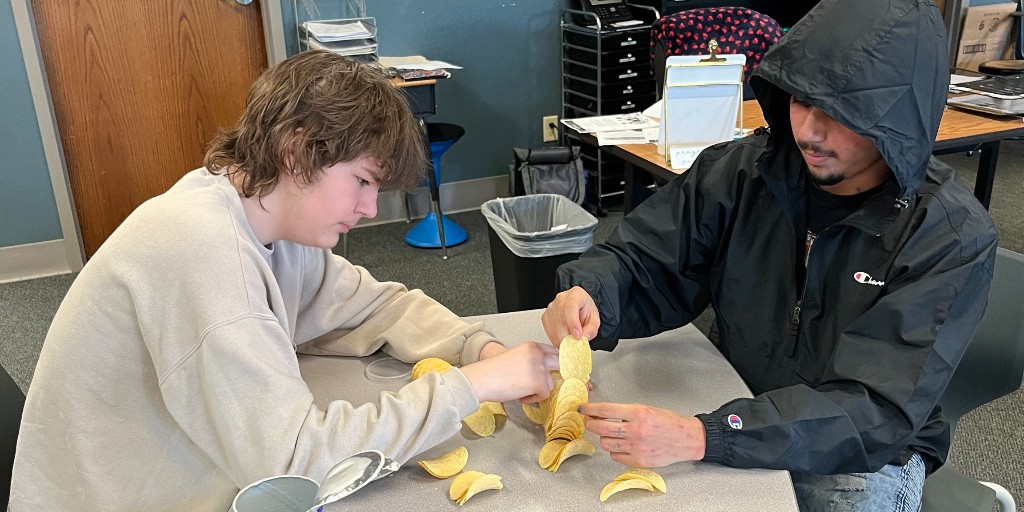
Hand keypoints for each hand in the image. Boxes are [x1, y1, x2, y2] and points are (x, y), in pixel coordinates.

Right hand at [460, 342, 558, 403]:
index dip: (551, 364)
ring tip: (523, 391)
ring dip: (539, 389)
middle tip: (541, 383)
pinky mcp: (539, 382)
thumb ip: (531, 360)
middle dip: (552, 374)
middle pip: (558, 363)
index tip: (547, 372)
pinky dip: (534, 399)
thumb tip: (545, 372)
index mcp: (532, 346)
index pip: (552, 352)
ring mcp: (540, 368)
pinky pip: (544, 394)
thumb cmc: (493, 371)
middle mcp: (538, 354)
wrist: (482, 379)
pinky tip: (521, 397)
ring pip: (551, 382)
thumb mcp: (515, 357)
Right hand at [541, 286, 600, 346]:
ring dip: (561, 338)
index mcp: (576, 294)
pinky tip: (563, 341)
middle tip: (574, 345)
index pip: (571, 306)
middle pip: (560, 318)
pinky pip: (548, 330)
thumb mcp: (594, 321)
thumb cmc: (585, 312)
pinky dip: (555, 339)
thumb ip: (591, 329)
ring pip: (553, 325)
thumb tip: (583, 338)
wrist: (579, 310)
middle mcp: (561, 298)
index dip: (573, 322)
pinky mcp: (545, 316)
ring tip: (570, 344)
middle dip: (567, 335)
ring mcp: (551, 307)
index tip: (577, 335)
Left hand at [580, 402, 705, 466]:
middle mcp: (636, 431)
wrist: (686, 439)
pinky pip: (615, 456)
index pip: (605, 410)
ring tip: (611, 433)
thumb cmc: (668, 422)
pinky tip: (622, 445)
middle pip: (600, 428)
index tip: (583, 409)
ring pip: (606, 443)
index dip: (590, 409)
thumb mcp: (647, 409)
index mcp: (639, 413)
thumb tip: (601, 413)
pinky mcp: (638, 461)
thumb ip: (624, 412)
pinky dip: (615, 451)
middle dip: (590, 424)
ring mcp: (637, 447)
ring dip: (604, 437)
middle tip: (590, 421)